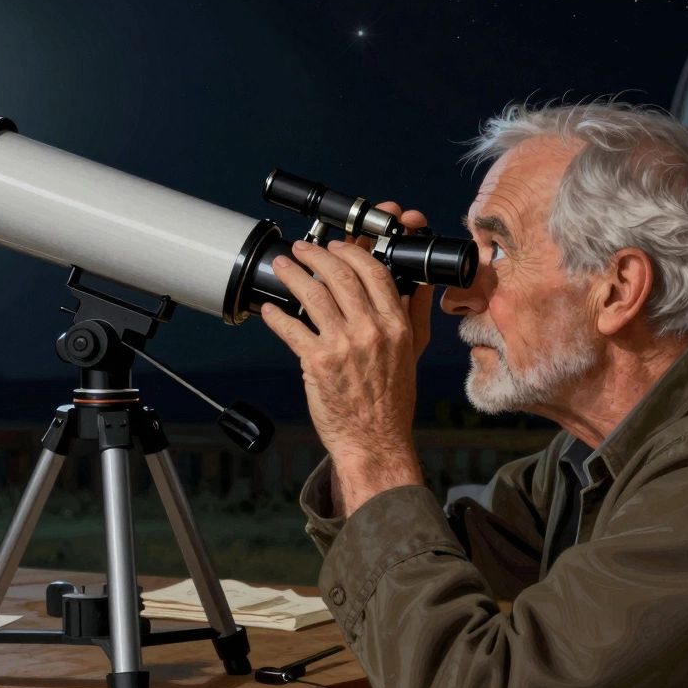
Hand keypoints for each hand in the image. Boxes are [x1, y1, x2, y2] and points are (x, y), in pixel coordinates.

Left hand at [261, 207, 429, 516]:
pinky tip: (270, 310)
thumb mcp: (413, 353)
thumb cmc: (391, 402)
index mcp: (396, 324)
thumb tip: (417, 283)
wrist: (375, 441)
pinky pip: (292, 328)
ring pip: (313, 295)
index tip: (337, 246)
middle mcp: (371, 330)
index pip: (374, 271)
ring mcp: (343, 345)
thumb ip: (415, 313)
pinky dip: (277, 316)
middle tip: (302, 249)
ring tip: (282, 267)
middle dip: (317, 255)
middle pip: (340, 275)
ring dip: (293, 275)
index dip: (352, 251)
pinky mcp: (318, 362)